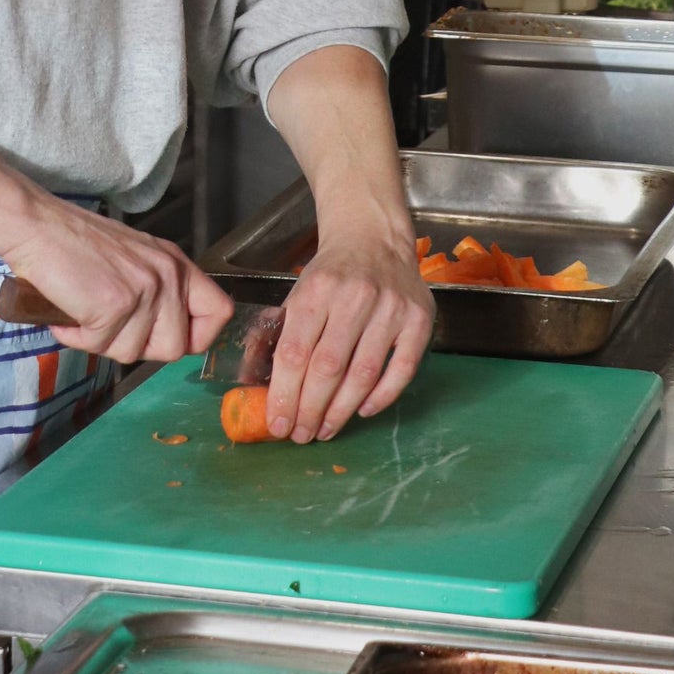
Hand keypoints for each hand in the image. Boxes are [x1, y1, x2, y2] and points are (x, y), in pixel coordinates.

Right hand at [0, 195, 234, 364]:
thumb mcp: (135, 259)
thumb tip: (167, 334)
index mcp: (176, 264)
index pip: (219, 312)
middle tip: (110, 326)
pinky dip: (76, 337)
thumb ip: (159, 290)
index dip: (198, 337)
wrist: (38, 226)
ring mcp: (143, 291)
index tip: (168, 338)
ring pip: (133, 353)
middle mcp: (167, 276)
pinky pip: (98, 346)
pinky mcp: (115, 306)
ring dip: (102, 341)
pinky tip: (68, 313)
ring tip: (84, 312)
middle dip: (138, 347)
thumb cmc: (76, 243)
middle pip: (174, 348)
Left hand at [265, 235, 433, 442]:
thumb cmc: (330, 274)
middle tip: (301, 435)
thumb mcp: (297, 292)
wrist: (374, 238)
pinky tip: (362, 411)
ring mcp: (390, 308)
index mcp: (316, 291)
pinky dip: (382, 397)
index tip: (277, 423)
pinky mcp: (419, 319)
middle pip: (328, 368)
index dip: (284, 395)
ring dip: (342, 411)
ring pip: (364, 374)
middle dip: (311, 410)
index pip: (295, 352)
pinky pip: (402, 370)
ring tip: (326, 430)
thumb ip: (277, 333)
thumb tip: (254, 381)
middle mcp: (354, 298)